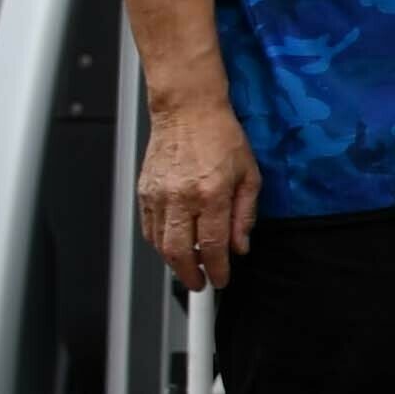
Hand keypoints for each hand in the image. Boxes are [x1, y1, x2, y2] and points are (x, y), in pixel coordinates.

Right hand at [136, 98, 259, 293]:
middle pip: (179, 252)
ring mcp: (159, 194)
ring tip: (189, 266)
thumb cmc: (221, 137)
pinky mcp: (144, 191)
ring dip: (174, 262)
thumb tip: (240, 245)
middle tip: (201, 283)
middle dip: (190, 275)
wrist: (187, 111)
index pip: (211, 246)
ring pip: (160, 244)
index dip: (217, 270)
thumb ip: (245, 215)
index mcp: (211, 194)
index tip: (220, 279)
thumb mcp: (250, 175)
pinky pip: (149, 228)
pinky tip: (174, 244)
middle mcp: (181, 197)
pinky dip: (160, 243)